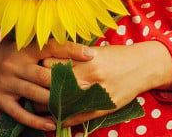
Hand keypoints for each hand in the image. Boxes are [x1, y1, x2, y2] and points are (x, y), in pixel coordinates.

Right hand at [0, 34, 93, 130]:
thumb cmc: (6, 52)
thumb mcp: (22, 45)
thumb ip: (44, 48)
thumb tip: (76, 49)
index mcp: (24, 48)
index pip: (51, 46)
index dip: (71, 50)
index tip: (91, 53)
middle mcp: (16, 64)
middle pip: (45, 75)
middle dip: (68, 82)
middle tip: (88, 88)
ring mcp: (7, 83)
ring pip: (35, 95)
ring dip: (56, 102)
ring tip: (75, 107)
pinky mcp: (0, 99)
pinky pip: (21, 113)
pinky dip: (37, 122)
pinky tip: (52, 125)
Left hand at [42, 40, 171, 127]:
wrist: (142, 66)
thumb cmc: (117, 56)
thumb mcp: (95, 51)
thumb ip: (74, 57)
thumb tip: (50, 61)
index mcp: (86, 59)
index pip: (55, 64)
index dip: (41, 68)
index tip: (33, 69)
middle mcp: (90, 76)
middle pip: (57, 84)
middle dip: (41, 89)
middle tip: (30, 90)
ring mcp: (97, 94)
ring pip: (66, 103)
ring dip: (50, 107)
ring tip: (37, 107)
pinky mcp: (103, 108)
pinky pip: (79, 117)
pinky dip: (65, 120)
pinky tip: (55, 120)